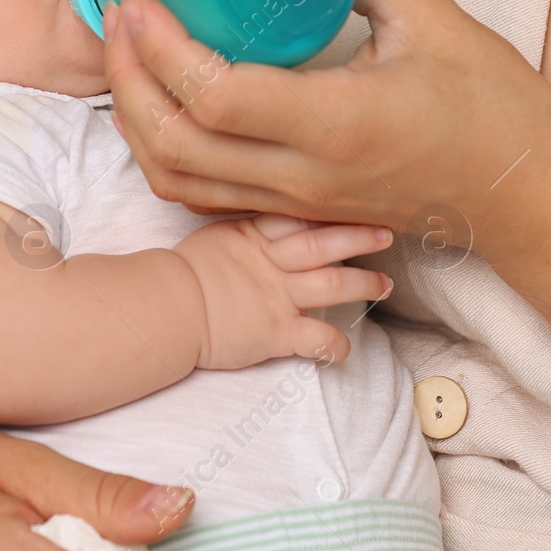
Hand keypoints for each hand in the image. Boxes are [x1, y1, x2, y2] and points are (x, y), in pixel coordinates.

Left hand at [102, 0, 550, 271]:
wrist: (527, 199)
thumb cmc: (494, 109)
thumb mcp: (436, 18)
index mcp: (336, 124)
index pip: (215, 98)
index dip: (161, 49)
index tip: (140, 0)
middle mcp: (303, 175)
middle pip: (174, 146)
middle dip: (126, 81)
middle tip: (119, 18)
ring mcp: (296, 202)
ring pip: (178, 181)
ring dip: (135, 123)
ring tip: (127, 59)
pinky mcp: (297, 211)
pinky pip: (205, 196)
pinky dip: (164, 156)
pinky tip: (163, 107)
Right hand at [171, 213, 392, 368]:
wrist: (163, 309)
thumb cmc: (179, 275)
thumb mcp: (213, 235)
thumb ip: (244, 228)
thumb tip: (261, 220)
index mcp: (253, 233)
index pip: (300, 215)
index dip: (331, 210)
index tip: (356, 201)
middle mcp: (271, 262)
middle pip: (324, 243)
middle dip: (359, 237)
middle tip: (387, 231)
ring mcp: (276, 296)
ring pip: (332, 285)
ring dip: (363, 284)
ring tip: (385, 284)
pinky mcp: (275, 332)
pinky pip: (316, 339)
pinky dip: (336, 345)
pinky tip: (346, 348)